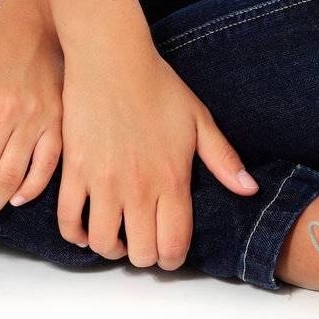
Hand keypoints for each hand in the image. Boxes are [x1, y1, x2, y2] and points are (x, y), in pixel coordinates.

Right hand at [58, 40, 258, 268]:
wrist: (112, 58)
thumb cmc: (157, 85)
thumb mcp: (198, 119)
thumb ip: (223, 159)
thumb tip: (249, 189)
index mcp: (171, 179)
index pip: (173, 245)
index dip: (172, 260)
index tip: (169, 254)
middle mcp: (137, 187)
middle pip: (140, 252)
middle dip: (144, 256)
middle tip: (143, 243)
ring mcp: (103, 180)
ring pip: (102, 243)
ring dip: (110, 248)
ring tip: (116, 236)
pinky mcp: (74, 170)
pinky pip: (68, 219)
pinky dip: (74, 234)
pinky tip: (84, 228)